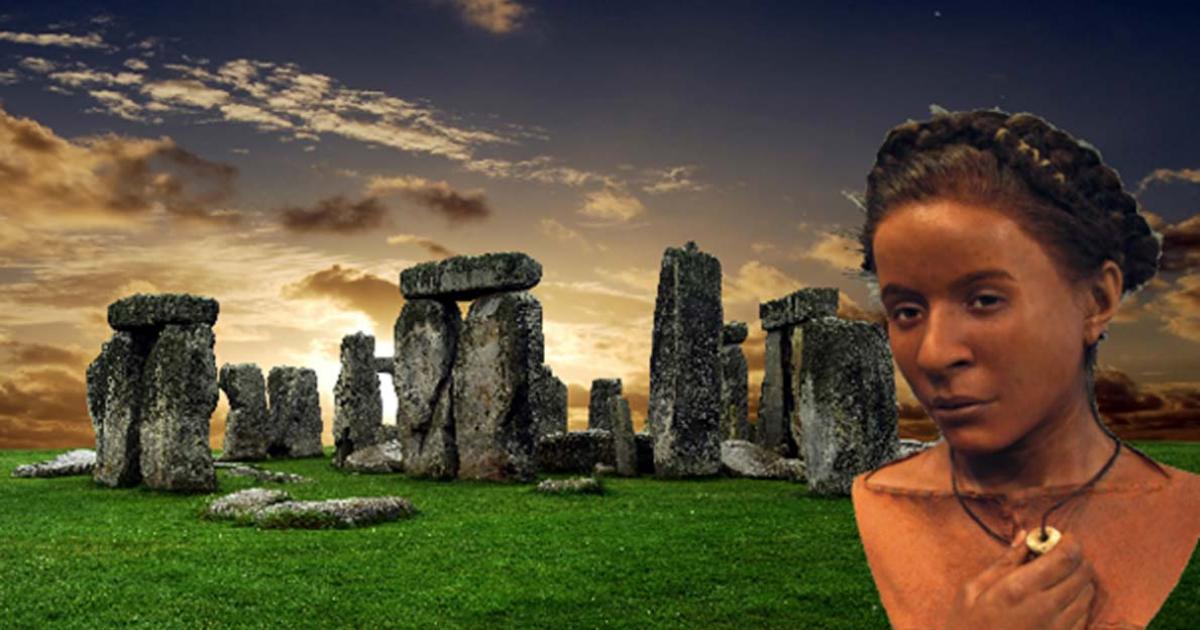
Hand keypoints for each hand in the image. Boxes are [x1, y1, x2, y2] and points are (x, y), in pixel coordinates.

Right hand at [943, 528, 1096, 629]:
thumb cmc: (966, 628)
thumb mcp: (972, 591)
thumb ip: (1004, 563)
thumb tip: (1026, 537)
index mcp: (1019, 589)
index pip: (1065, 557)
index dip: (1069, 541)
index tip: (1060, 536)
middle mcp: (1045, 608)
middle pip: (1082, 573)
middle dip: (1075, 557)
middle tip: (1056, 555)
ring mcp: (1058, 629)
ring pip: (1087, 593)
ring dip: (1078, 579)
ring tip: (1056, 578)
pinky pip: (1084, 615)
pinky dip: (1077, 601)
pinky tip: (1058, 600)